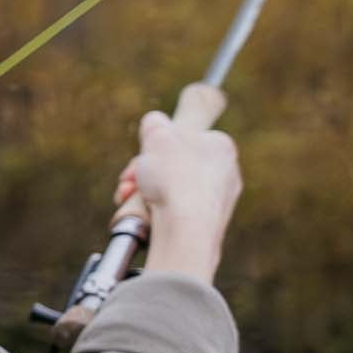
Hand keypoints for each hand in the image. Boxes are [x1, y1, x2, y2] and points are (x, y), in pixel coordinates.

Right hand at [112, 109, 241, 285]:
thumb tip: (155, 124)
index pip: (180, 139)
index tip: (140, 159)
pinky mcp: (209, 227)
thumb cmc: (174, 178)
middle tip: (127, 183)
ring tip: (128, 200)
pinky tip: (146, 219)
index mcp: (220, 145)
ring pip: (170, 192)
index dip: (153, 149)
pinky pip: (175, 215)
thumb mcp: (158, 134)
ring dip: (144, 194)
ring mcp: (219, 202)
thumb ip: (155, 123)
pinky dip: (156, 215)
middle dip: (144, 174)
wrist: (187, 230)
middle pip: (172, 167)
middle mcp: (225, 173)